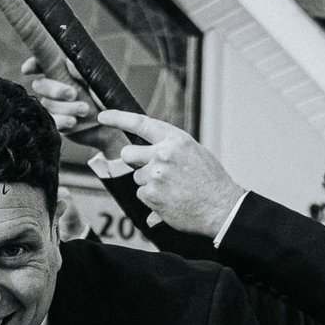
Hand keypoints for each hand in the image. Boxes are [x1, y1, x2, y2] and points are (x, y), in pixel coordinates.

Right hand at [18, 60, 116, 150]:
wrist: (112, 127)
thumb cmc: (106, 100)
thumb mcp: (97, 82)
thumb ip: (82, 72)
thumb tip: (68, 62)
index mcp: (65, 72)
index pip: (42, 64)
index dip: (33, 65)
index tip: (27, 69)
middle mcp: (56, 88)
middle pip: (40, 85)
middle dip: (54, 89)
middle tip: (73, 93)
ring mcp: (55, 107)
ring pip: (46, 104)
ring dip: (65, 107)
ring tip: (85, 110)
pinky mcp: (56, 123)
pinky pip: (50, 120)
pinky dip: (60, 120)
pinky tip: (73, 122)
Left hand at [89, 111, 247, 239]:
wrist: (222, 207)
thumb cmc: (211, 181)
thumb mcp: (194, 154)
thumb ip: (170, 150)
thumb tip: (148, 157)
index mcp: (175, 139)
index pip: (140, 123)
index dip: (117, 118)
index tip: (102, 117)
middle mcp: (163, 154)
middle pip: (128, 154)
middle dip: (133, 162)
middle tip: (150, 171)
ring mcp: (155, 175)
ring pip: (137, 178)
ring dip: (149, 185)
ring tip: (173, 190)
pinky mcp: (151, 195)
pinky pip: (142, 195)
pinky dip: (152, 201)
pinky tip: (172, 202)